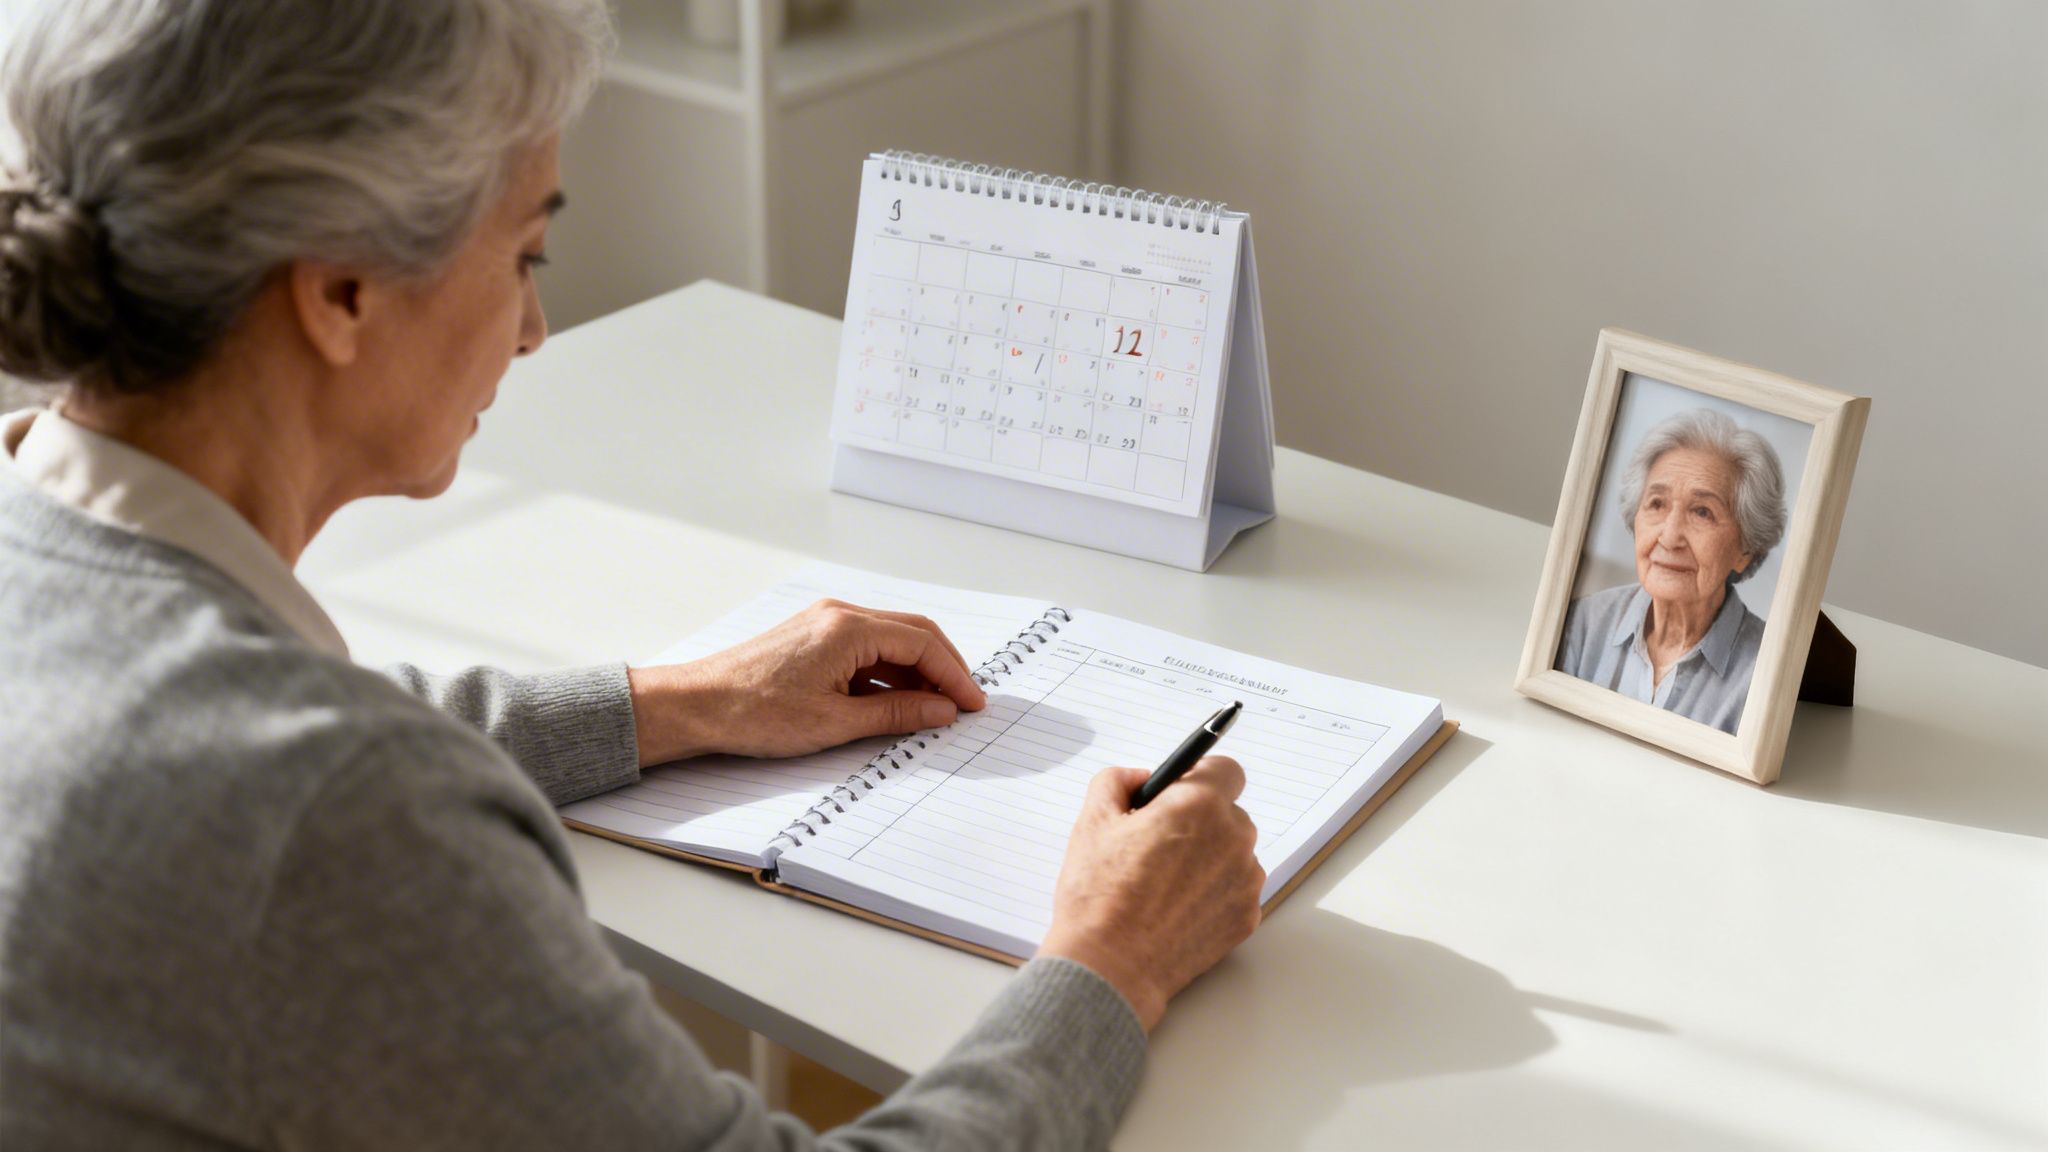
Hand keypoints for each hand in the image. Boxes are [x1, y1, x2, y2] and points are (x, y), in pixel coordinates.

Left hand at [626, 599, 986, 763]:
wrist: (698, 706)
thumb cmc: (754, 711)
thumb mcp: (835, 722)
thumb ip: (896, 713)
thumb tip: (941, 710)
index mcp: (848, 628)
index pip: (922, 644)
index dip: (954, 676)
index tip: (972, 705)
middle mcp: (839, 615)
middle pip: (912, 634)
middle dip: (943, 669)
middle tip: (964, 704)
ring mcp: (825, 624)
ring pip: (890, 643)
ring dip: (916, 674)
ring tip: (933, 711)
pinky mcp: (813, 639)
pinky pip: (866, 651)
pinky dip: (888, 675)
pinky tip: (895, 704)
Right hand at [1036, 756, 1264, 1031]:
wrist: (1110, 968)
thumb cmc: (1099, 896)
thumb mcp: (1092, 821)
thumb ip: (1116, 781)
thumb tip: (1138, 778)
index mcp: (1200, 806)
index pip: (1226, 770)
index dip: (1200, 777)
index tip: (1180, 792)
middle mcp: (1234, 839)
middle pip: (1229, 813)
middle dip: (1199, 821)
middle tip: (1158, 843)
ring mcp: (1245, 882)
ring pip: (1233, 853)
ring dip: (1208, 858)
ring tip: (1163, 884)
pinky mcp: (1246, 918)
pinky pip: (1234, 890)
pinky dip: (1212, 893)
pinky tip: (1175, 909)